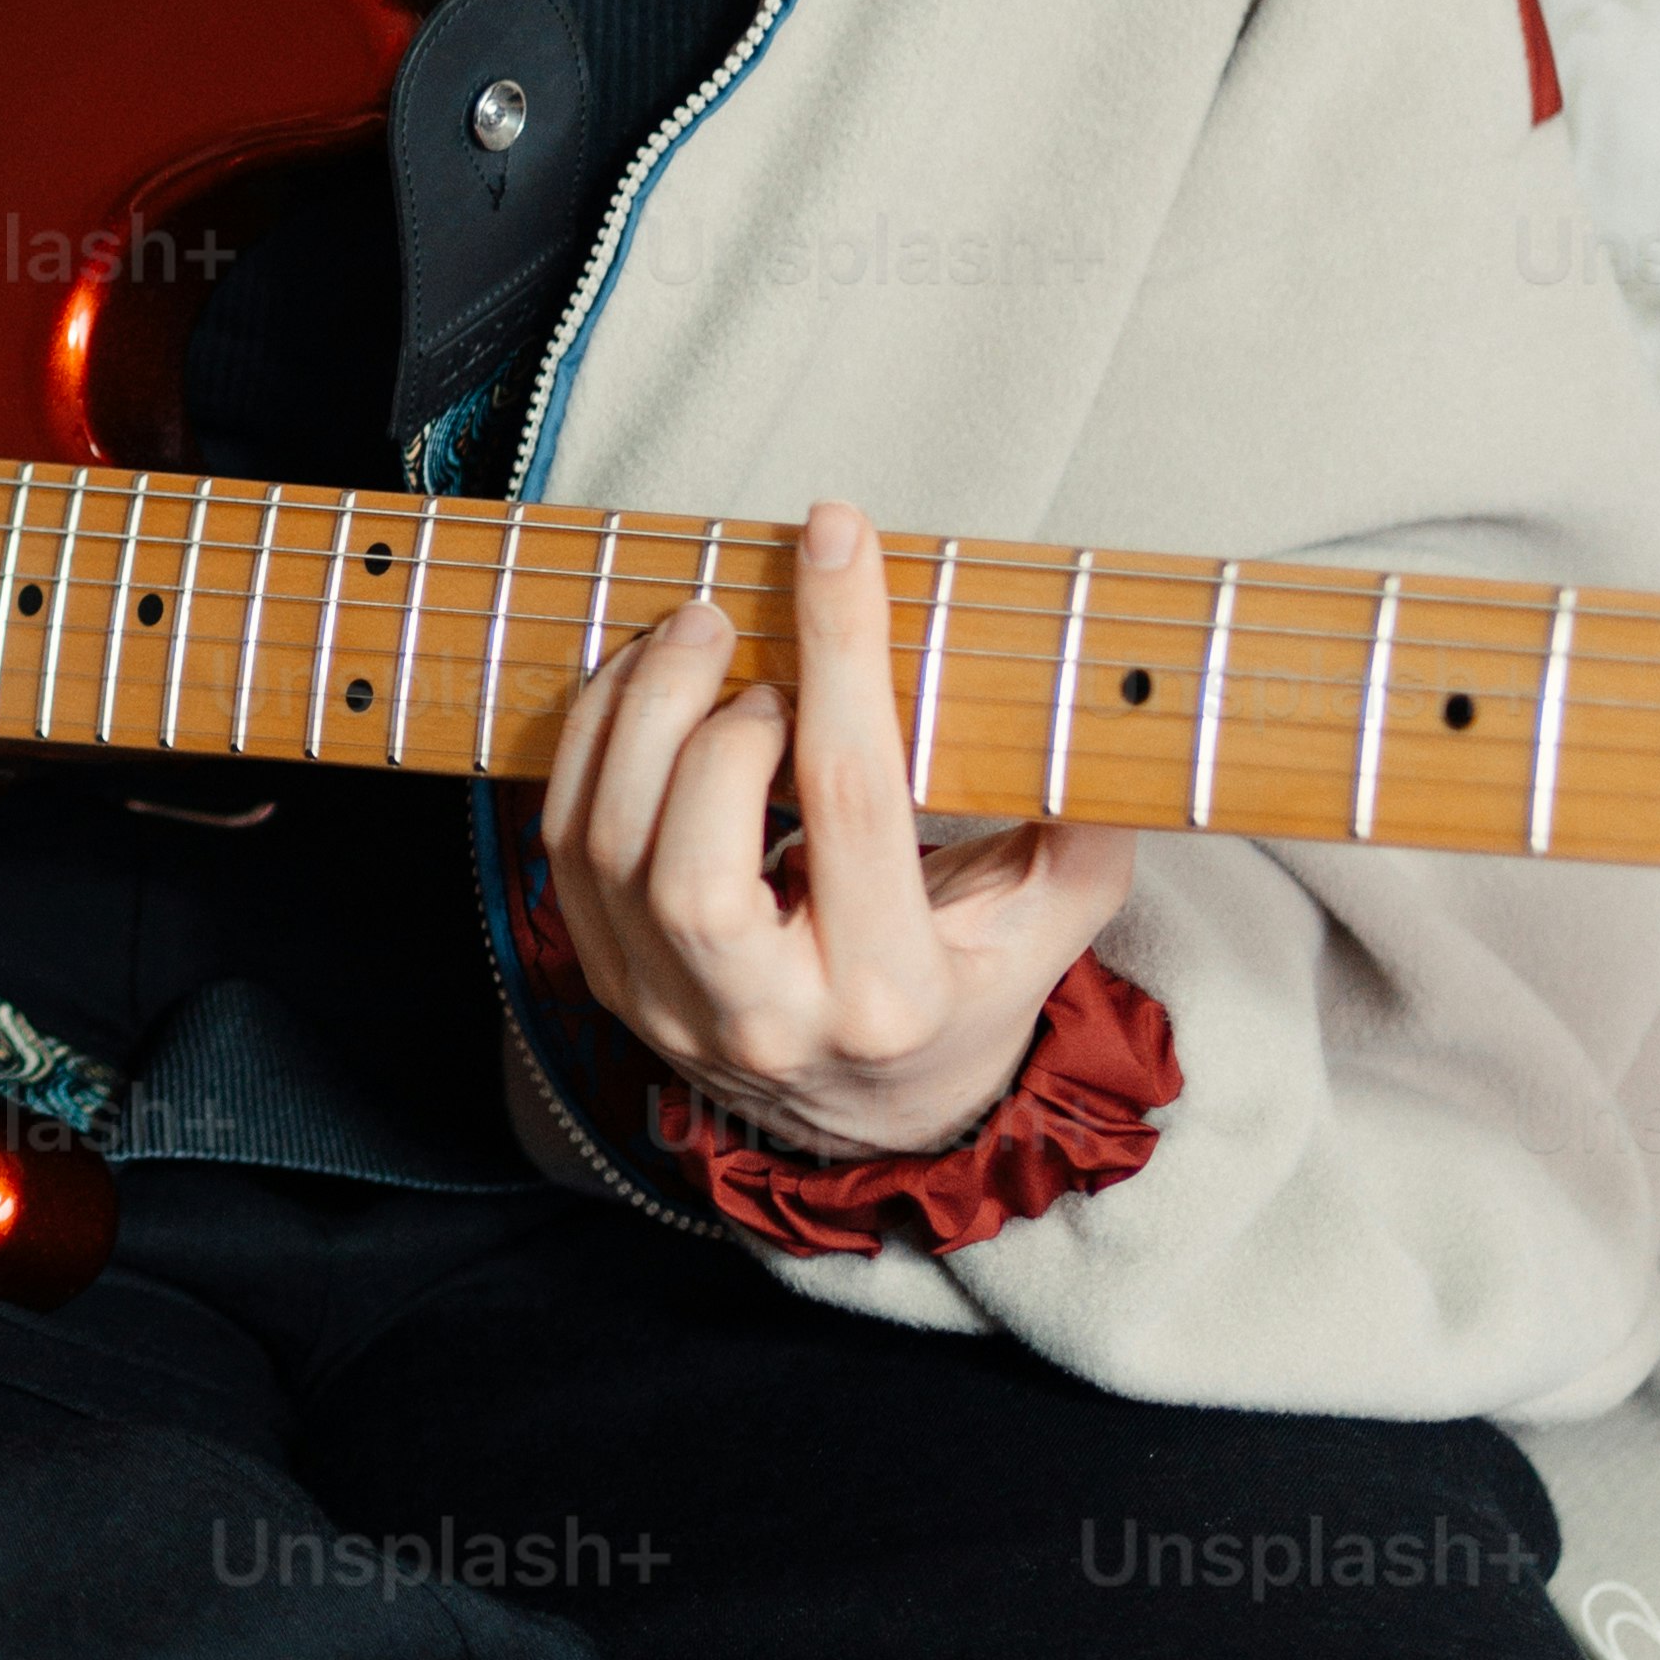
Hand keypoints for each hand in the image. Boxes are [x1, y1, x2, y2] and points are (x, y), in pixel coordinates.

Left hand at [529, 501, 1132, 1158]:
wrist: (872, 1121)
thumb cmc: (965, 996)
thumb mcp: (1050, 925)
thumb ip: (1078, 824)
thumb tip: (1097, 694)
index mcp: (889, 997)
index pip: (855, 803)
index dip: (843, 652)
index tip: (836, 538)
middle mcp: (765, 1020)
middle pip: (693, 859)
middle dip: (706, 718)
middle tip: (737, 625)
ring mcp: (670, 1012)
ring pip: (607, 850)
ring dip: (635, 715)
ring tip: (692, 637)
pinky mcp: (611, 985)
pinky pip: (562, 852)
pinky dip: (589, 749)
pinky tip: (642, 688)